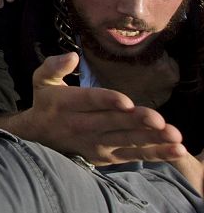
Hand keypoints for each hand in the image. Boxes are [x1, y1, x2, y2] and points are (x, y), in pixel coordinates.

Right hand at [0, 53, 185, 164]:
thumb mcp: (41, 80)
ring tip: (175, 137)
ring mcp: (96, 143)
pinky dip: (156, 154)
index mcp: (67, 103)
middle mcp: (81, 125)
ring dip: (152, 140)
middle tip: (159, 120)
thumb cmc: (46, 102)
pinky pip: (134, 156)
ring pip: (127, 141)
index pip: (89, 100)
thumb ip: (53, 66)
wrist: (36, 137)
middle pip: (112, 123)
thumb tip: (72, 56)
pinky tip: (177, 151)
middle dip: (137, 122)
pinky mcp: (107, 156)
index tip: (126, 102)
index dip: (108, 101)